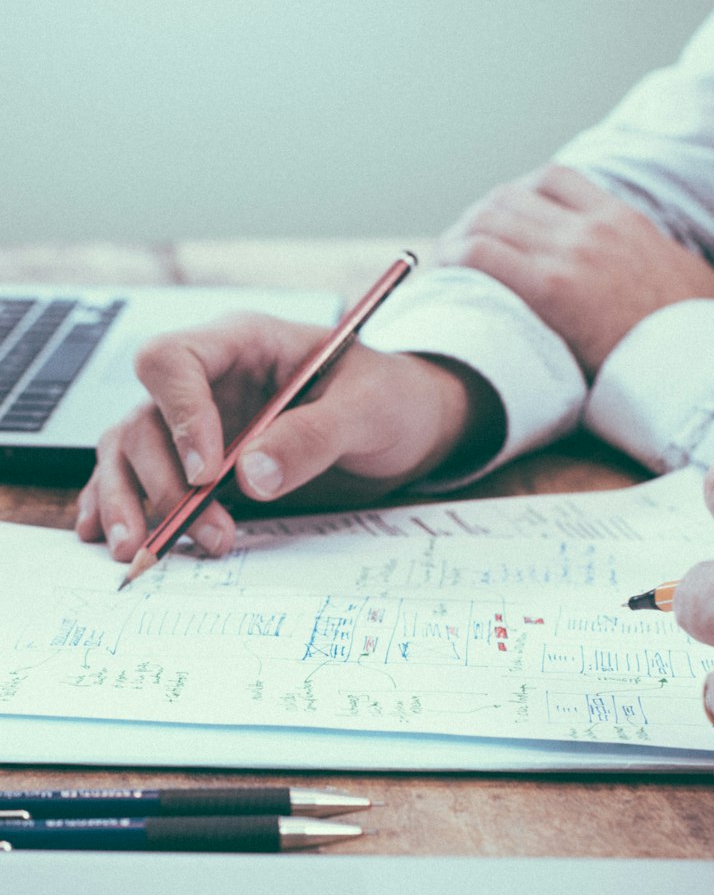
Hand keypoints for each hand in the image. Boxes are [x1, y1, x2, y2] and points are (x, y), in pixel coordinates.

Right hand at [75, 313, 501, 560]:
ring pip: (134, 451)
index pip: (175, 360)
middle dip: (164, 480)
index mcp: (245, 343)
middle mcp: (211, 380)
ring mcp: (201, 422)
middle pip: (146, 417)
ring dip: (134, 502)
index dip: (180, 414)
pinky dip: (129, 508)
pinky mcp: (203, 464)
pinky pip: (146, 479)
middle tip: (202, 529)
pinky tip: (123, 539)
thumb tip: (252, 477)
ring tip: (145, 551)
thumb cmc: (392, 399)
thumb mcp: (368, 410)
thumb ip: (313, 437)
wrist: (410, 426)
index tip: (210, 471)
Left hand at [432, 164, 713, 375]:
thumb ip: (664, 272)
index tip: (501, 225)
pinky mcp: (552, 289)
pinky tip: (444, 278)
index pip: (553, 180)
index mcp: (625, 221)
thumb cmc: (702, 341)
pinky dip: (453, 260)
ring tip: (445, 267)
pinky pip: (481, 255)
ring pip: (489, 217)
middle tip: (460, 252)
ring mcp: (572, 253)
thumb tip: (673, 289)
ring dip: (459, 237)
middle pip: (510, 196)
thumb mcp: (694, 285)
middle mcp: (594, 227)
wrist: (705, 363)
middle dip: (477, 220)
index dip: (516, 197)